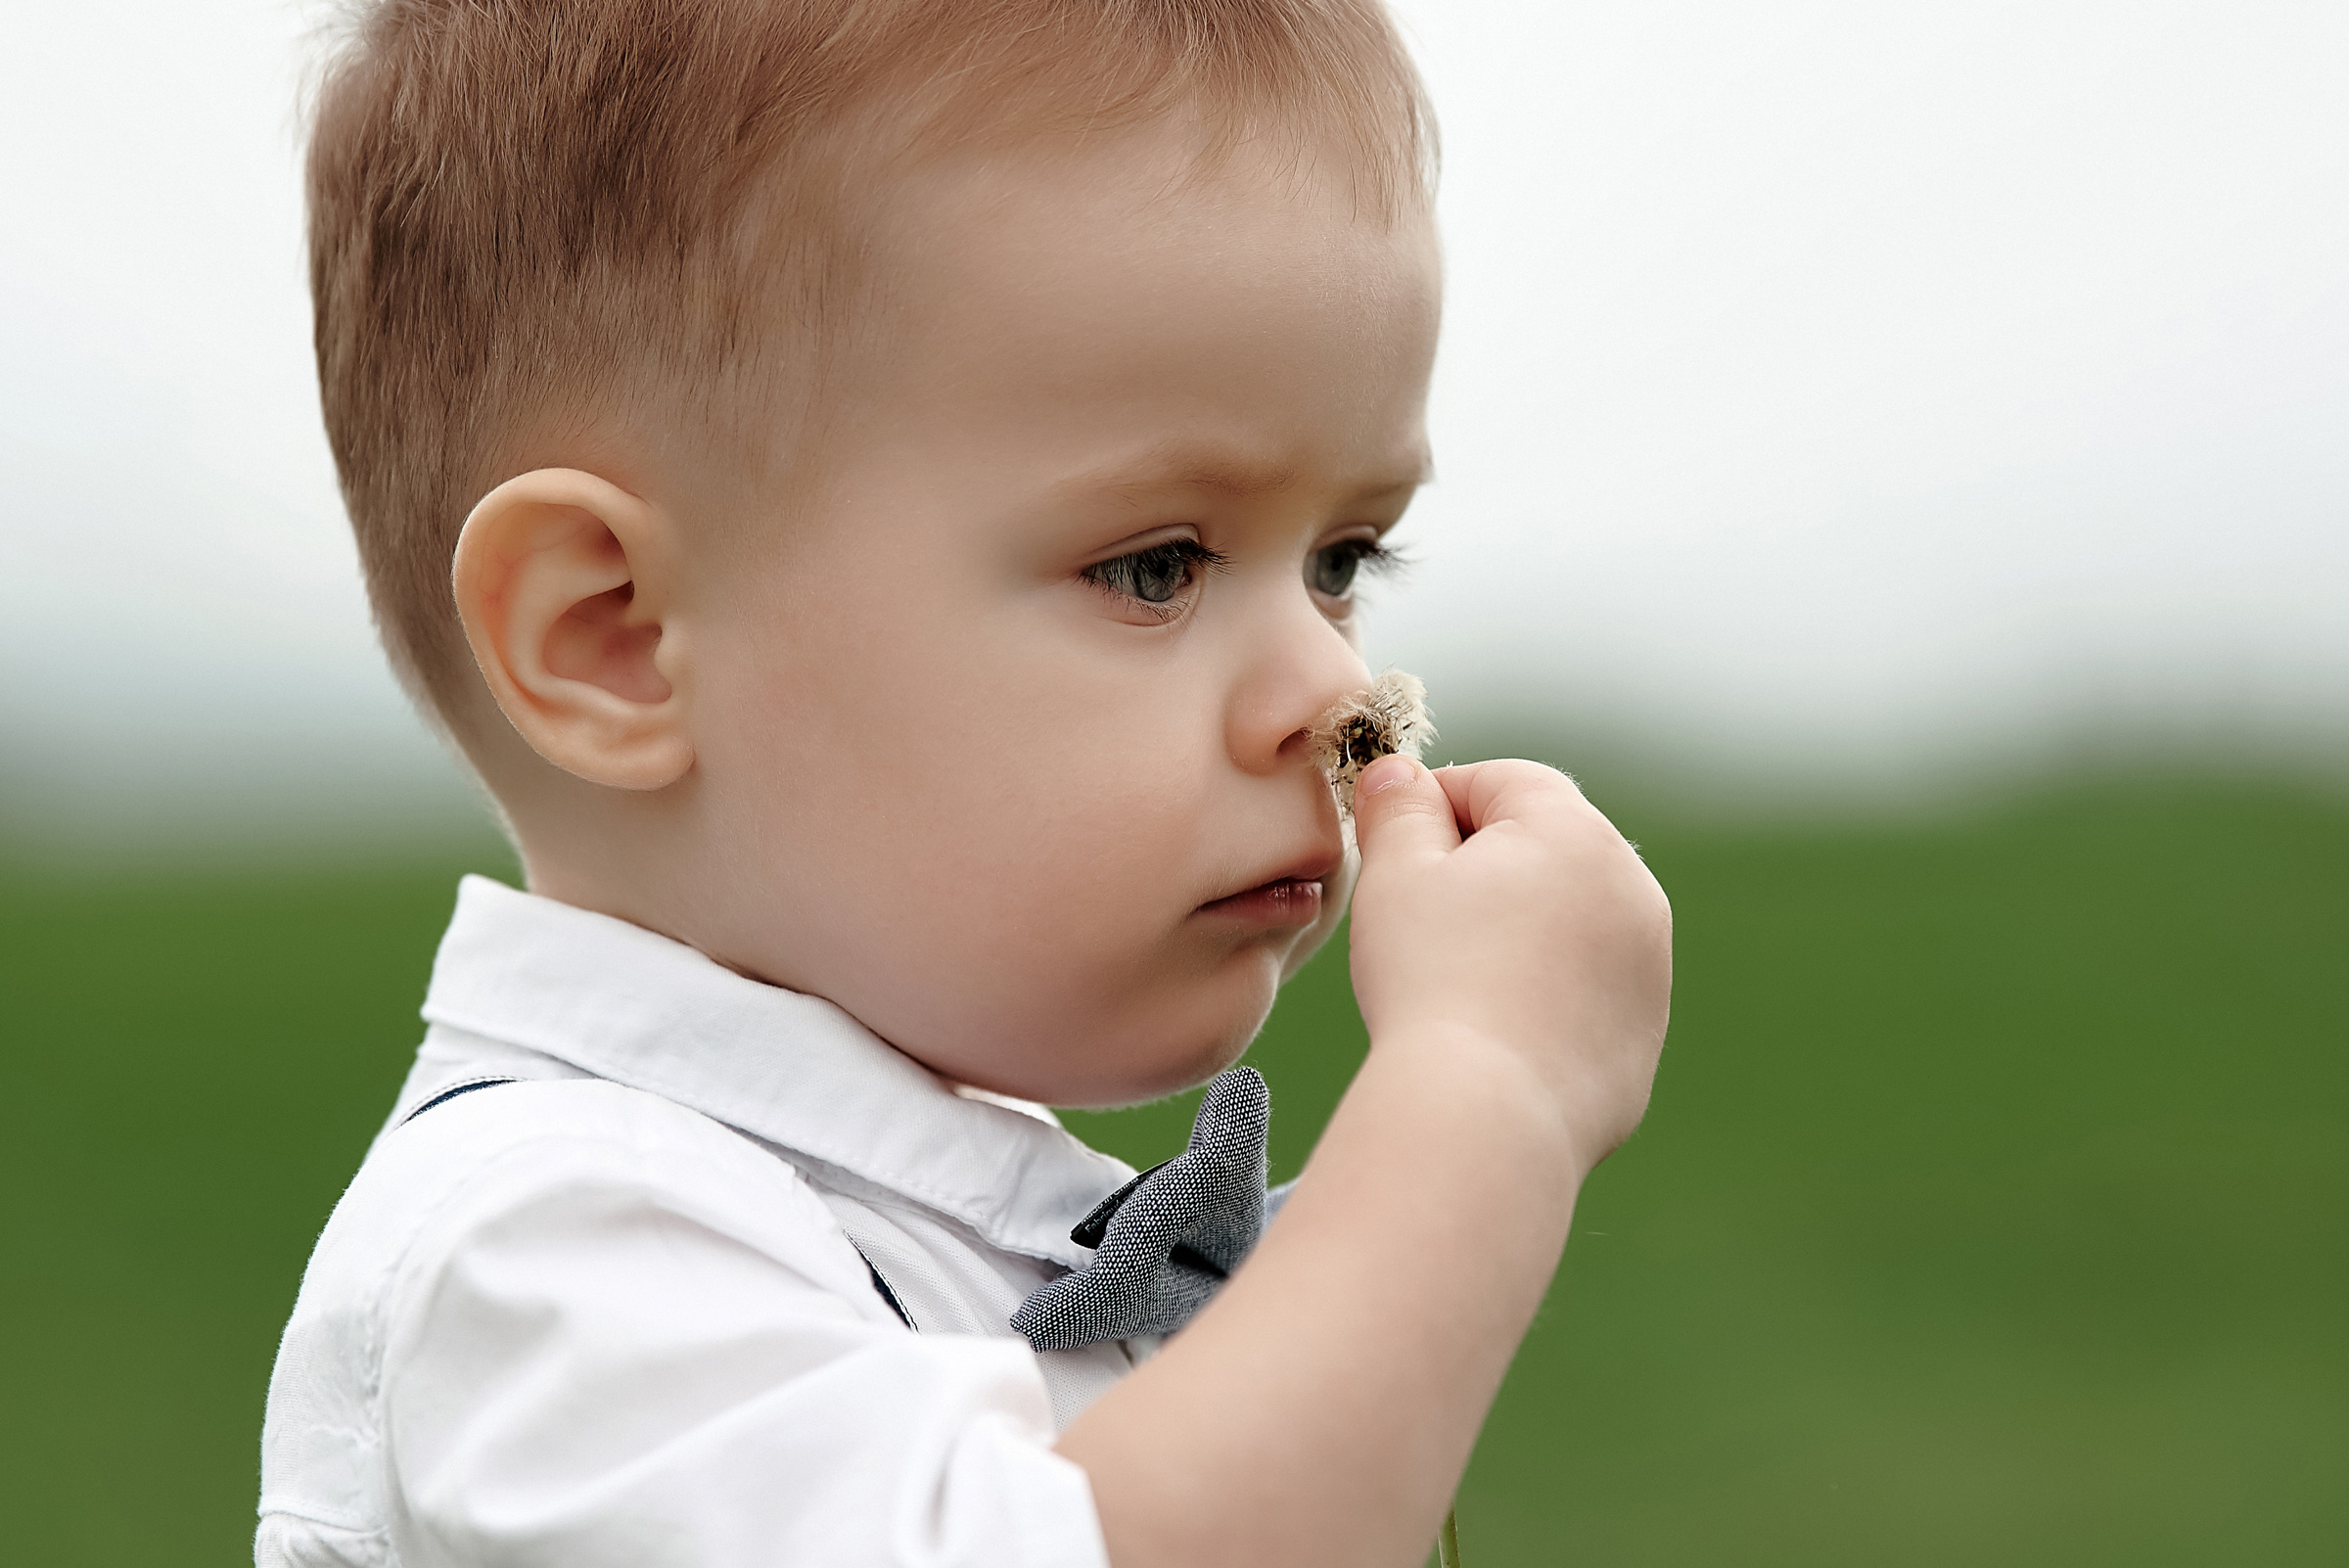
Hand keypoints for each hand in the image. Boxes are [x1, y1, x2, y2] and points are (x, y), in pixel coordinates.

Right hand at [1346, 757, 1671, 1177]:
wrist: (1488, 1115)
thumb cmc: (1432, 981)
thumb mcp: (1394, 874)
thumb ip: (1397, 808)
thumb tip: (1398, 770)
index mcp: (1575, 832)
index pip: (1502, 781)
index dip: (1434, 802)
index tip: (1390, 846)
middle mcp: (1632, 888)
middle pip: (1545, 846)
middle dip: (1482, 865)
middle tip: (1416, 916)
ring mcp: (1649, 964)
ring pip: (1571, 917)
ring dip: (1519, 926)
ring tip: (1454, 977)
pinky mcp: (1645, 1031)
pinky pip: (1587, 987)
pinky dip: (1546, 991)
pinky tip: (1491, 1027)